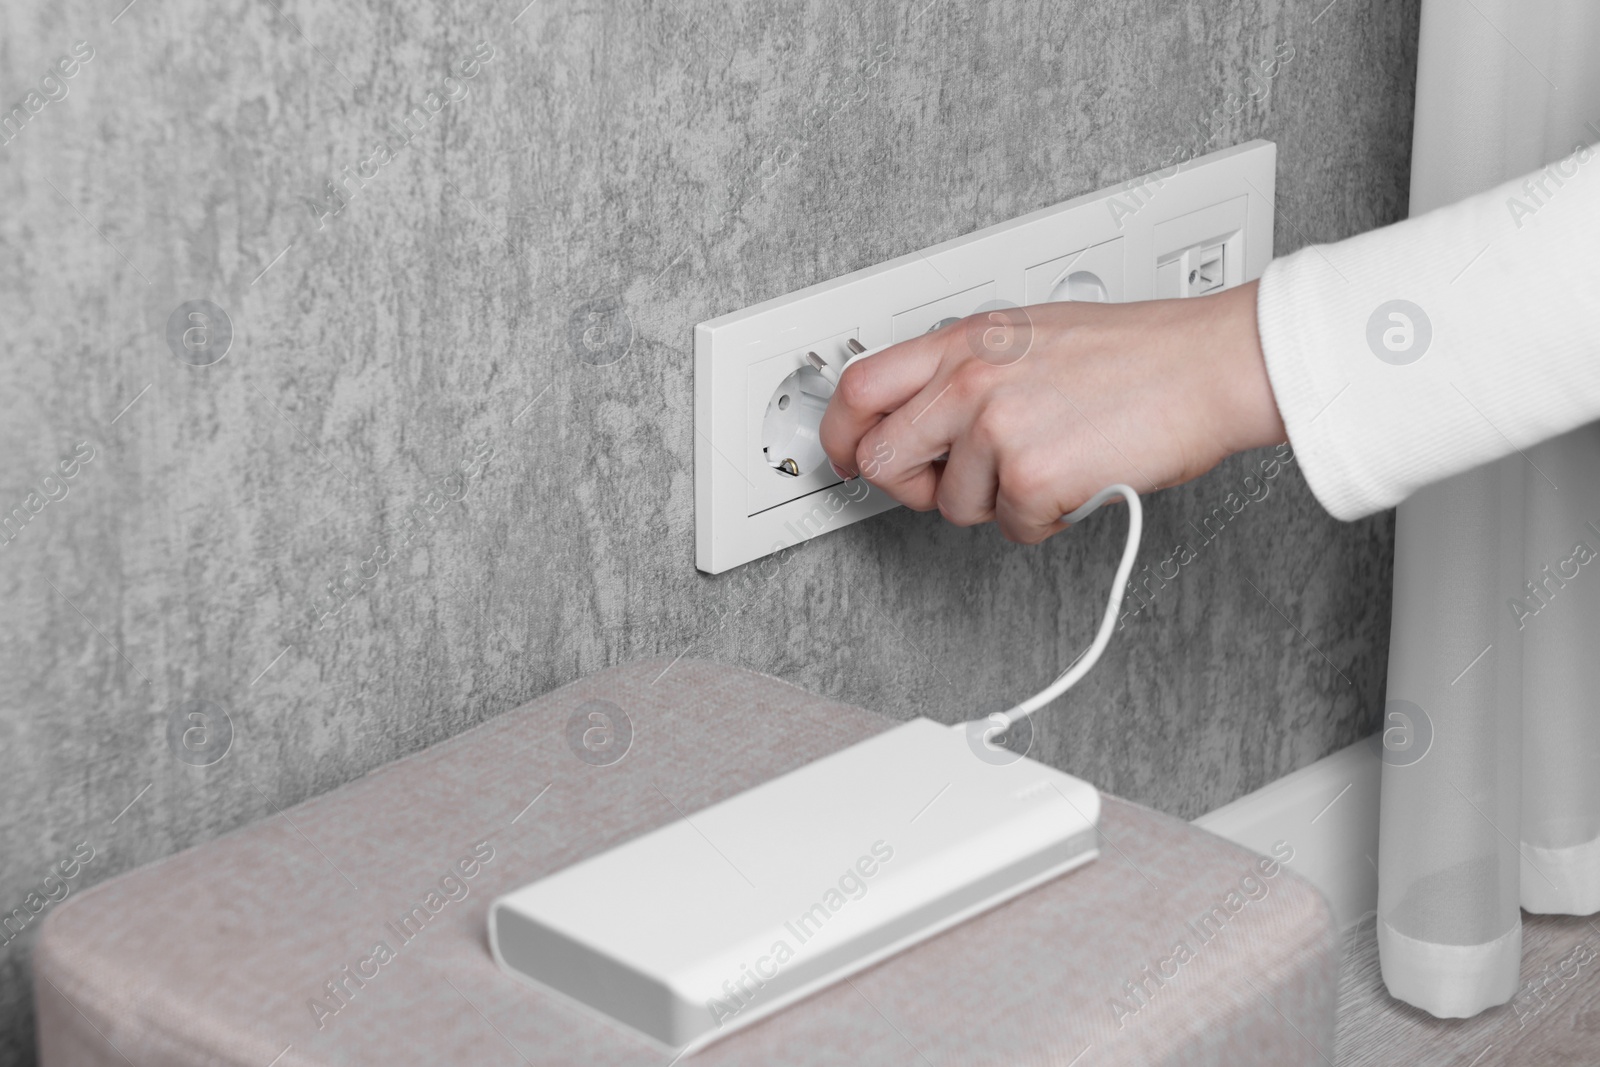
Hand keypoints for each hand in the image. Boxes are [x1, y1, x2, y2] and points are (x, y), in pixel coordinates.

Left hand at [818, 280, 1285, 542]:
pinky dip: (1046, 518)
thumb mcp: (1029, 334)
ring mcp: (995, 428)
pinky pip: (1010, 528)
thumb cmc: (1136, 353)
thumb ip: (965, 370)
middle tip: (956, 482)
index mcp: (963, 340)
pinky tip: (1078, 477)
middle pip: (882, 460)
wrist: (1209, 367)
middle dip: (914, 486)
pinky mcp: (1030, 477)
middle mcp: (968, 379)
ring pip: (953, 506)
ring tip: (1052, 459)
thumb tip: (920, 417)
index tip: (845, 456)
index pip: (858, 387)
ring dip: (999, 502)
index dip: (840, 433)